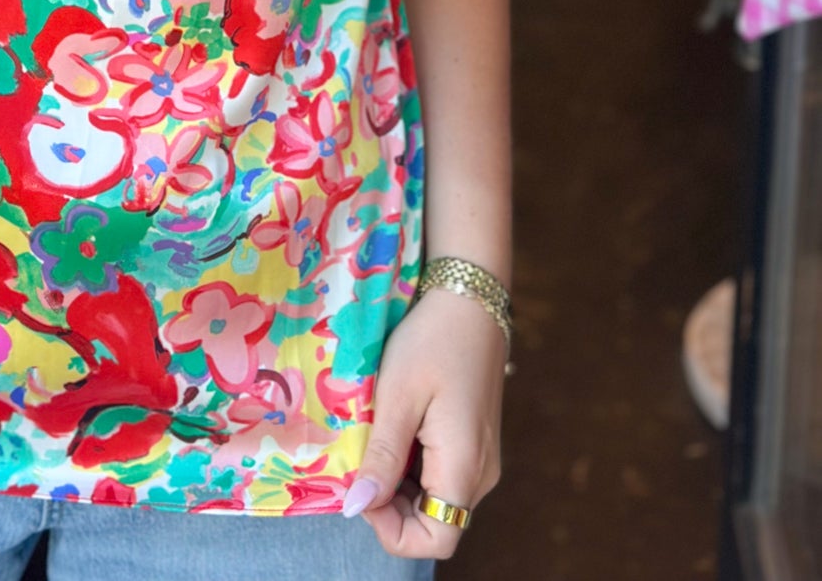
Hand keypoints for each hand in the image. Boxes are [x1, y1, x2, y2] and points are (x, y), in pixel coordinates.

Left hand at [343, 286, 506, 559]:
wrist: (470, 297)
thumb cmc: (432, 340)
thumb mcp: (397, 396)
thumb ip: (382, 457)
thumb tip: (357, 508)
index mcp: (465, 467)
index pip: (436, 540)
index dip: (392, 530)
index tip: (361, 490)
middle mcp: (481, 474)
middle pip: (434, 523)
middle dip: (389, 506)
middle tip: (359, 461)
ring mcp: (481, 458)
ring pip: (435, 499)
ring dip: (397, 485)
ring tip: (371, 440)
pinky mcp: (474, 442)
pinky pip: (441, 474)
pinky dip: (411, 467)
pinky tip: (391, 430)